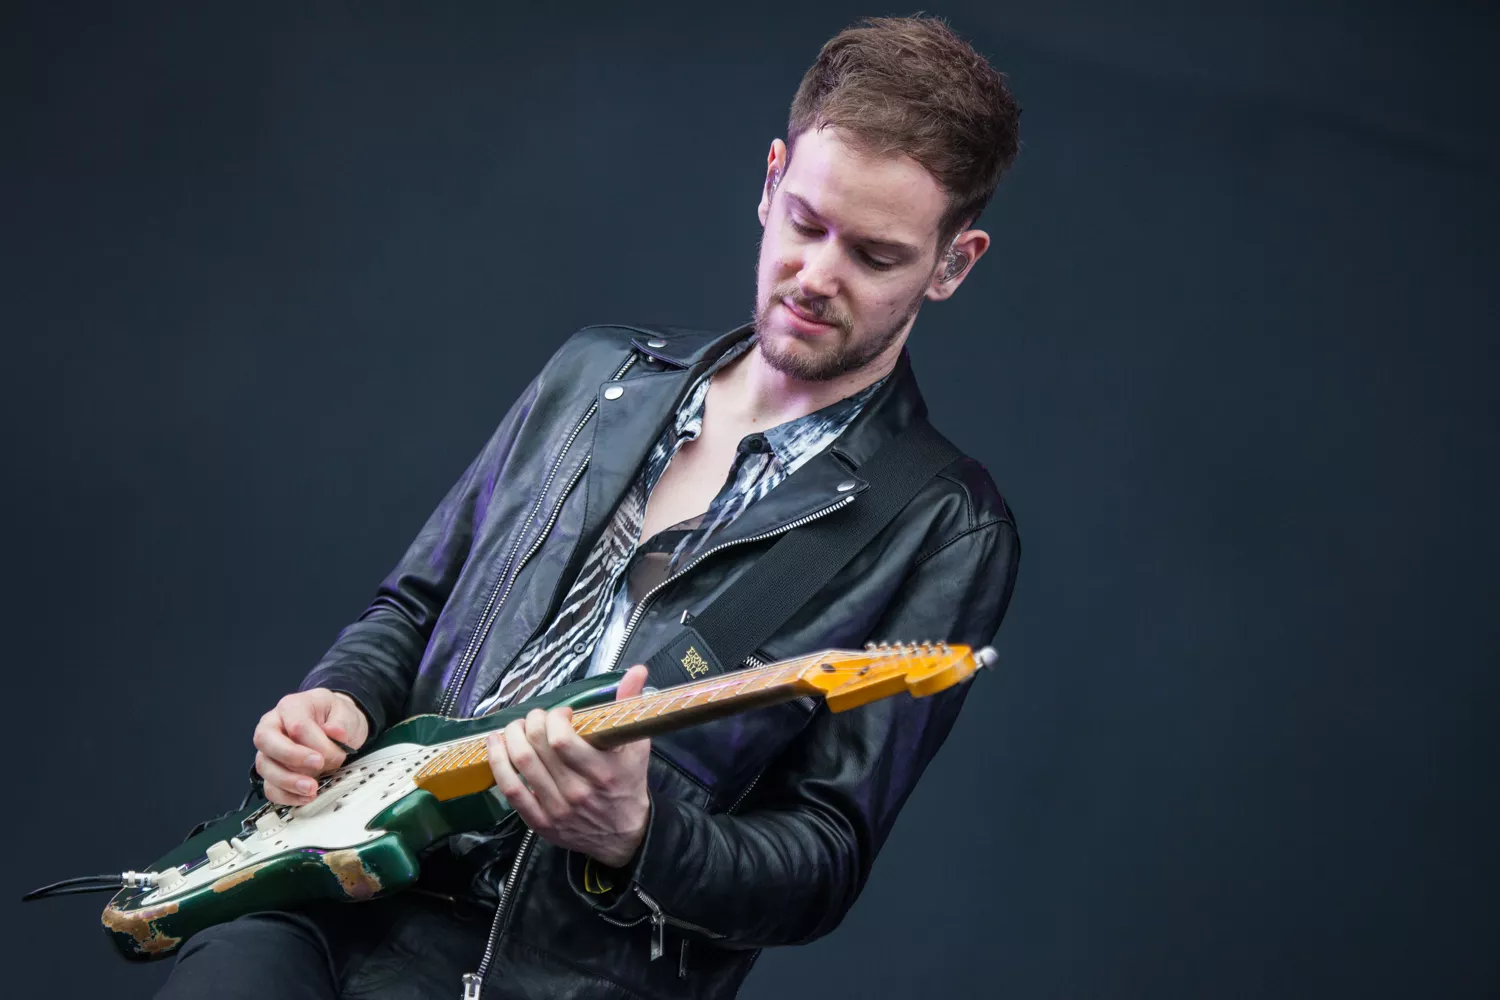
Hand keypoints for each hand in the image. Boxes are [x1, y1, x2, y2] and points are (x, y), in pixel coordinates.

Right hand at [253, 688, 369, 804]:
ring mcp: (269, 749)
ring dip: (287, 782)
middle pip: (266, 741)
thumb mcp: (345, 712)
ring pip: (264, 766)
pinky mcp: (272, 769)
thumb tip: (335, 733)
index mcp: (292, 706)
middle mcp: (273, 725)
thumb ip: (341, 722)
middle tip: (317, 767)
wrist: (336, 726)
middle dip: (291, 759)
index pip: (296, 725)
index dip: (312, 743)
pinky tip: (304, 798)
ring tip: (312, 789)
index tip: (325, 756)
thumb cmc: (335, 717)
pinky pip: (269, 786)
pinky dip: (285, 796)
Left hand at [487, 664, 651, 867]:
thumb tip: (636, 670)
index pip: (562, 740)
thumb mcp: (637, 747)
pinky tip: (496, 745)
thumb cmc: (629, 785)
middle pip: (537, 749)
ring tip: (515, 727)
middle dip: (531, 723)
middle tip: (536, 717)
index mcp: (602, 772)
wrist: (624, 836)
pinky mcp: (540, 821)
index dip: (555, 719)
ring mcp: (556, 808)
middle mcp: (576, 791)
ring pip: (521, 766)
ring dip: (511, 738)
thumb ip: (630, 707)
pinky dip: (498, 764)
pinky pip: (511, 790)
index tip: (563, 714)